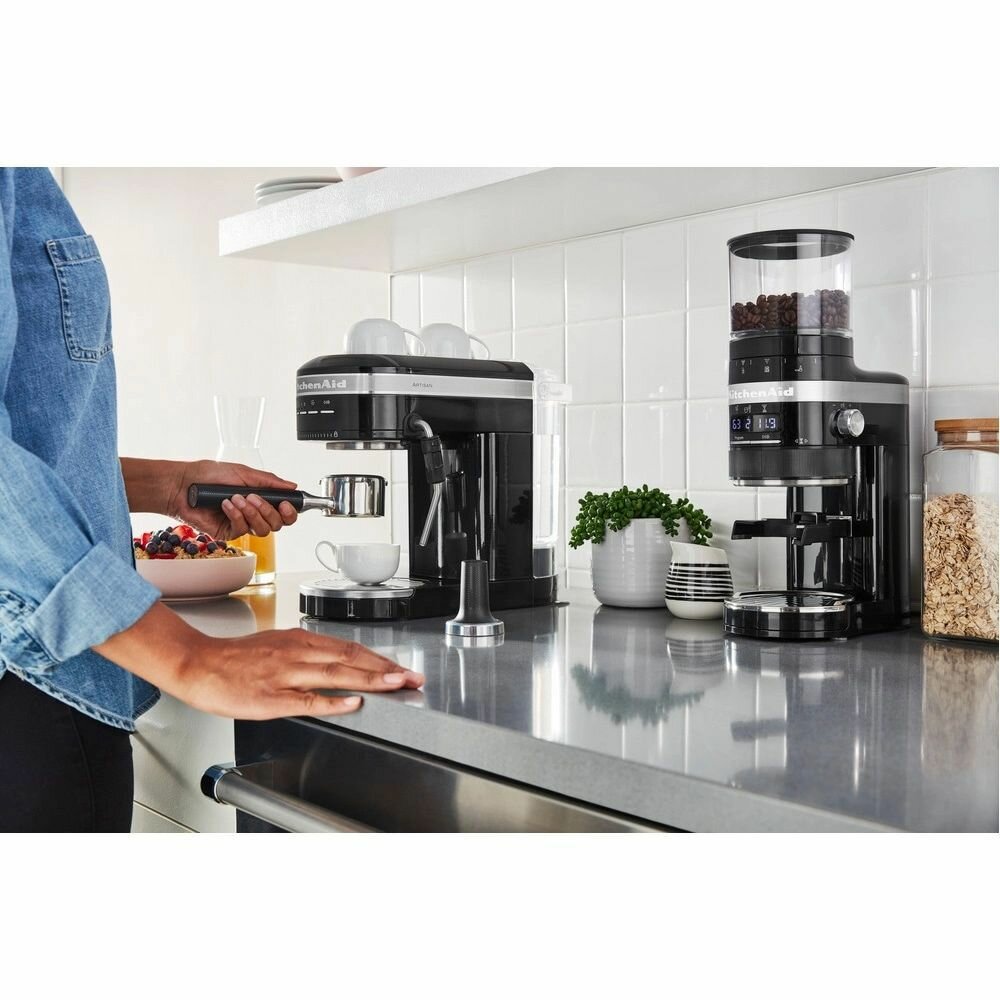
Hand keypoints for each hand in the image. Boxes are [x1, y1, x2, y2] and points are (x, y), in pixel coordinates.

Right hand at [95, 603, 423, 718]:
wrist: (198, 664)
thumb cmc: (236, 660)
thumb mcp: (278, 645)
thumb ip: (308, 652)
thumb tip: (337, 659)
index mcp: (300, 641)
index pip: (350, 648)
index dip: (379, 659)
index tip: (402, 669)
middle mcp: (297, 653)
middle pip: (350, 659)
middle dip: (385, 669)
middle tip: (412, 678)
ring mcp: (285, 674)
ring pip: (335, 674)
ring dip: (369, 679)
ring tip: (395, 685)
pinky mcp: (271, 697)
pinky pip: (306, 699)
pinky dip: (332, 701)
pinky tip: (352, 703)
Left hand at [168, 459, 299, 539]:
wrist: (184, 483)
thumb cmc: (208, 474)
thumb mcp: (243, 472)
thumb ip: (269, 482)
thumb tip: (292, 486)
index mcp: (259, 498)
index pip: (283, 512)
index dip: (290, 511)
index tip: (287, 503)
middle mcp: (252, 513)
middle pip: (277, 524)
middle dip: (269, 511)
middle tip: (256, 498)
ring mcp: (240, 524)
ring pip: (263, 530)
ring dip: (252, 512)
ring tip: (238, 498)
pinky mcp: (227, 532)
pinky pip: (242, 529)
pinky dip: (236, 515)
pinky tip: (226, 504)